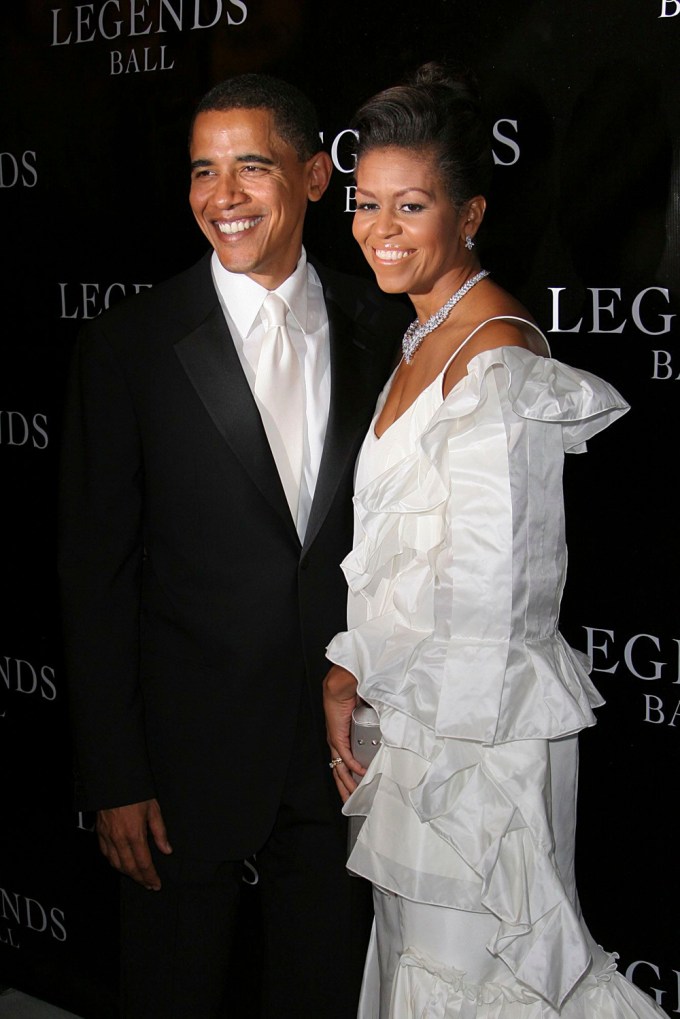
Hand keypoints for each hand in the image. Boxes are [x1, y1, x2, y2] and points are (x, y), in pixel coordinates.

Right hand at [96, 798, 171, 889]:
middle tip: (148, 884)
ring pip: (116, 864)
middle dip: (140, 879)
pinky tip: (121, 863)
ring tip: (137, 876)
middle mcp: (119, 839)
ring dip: (127, 873)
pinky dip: (114, 863)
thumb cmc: (135, 792)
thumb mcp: (153, 809)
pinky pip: (106, 854)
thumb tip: (166, 849)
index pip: (144, 863)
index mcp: (134, 834)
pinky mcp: (100, 833)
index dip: (150, 876)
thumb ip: (160, 832)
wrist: (114, 780)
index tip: (155, 884)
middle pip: (129, 868)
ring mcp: (107, 837)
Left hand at [323, 664, 361, 802]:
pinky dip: (354, 767)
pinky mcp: (338, 737)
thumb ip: (374, 727)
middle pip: (338, 771)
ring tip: (355, 795)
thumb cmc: (351, 697)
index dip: (348, 778)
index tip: (355, 789)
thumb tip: (388, 732)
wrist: (341, 687)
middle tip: (351, 801)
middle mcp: (336, 742)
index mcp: (341, 738)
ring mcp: (336, 741)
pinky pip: (346, 757)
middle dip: (344, 788)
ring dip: (348, 783)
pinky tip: (360, 774)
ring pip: (339, 769)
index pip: (342, 764)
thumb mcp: (365, 718)